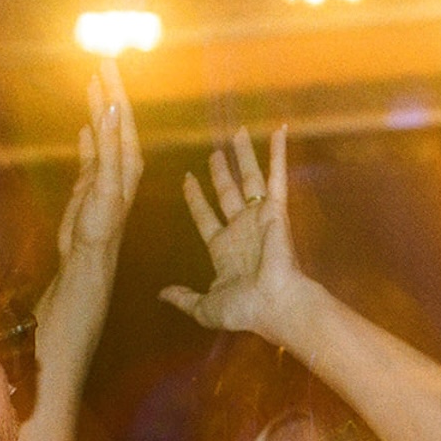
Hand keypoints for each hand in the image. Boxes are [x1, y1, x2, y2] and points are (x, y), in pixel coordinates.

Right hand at [57, 59, 141, 262]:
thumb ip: (109, 147)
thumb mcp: (107, 184)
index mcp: (129, 159)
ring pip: (102, 130)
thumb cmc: (101, 225)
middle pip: (115, 117)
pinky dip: (89, 135)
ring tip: (93, 83)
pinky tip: (86, 124)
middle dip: (109, 89)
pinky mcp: (91, 182)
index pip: (123, 114)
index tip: (107, 61)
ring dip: (98, 107)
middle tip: (102, 61)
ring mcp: (106, 171)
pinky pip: (91, 151)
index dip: (115, 87)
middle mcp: (121, 161)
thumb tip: (113, 110)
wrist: (88, 256)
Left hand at [159, 126, 306, 334]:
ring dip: (244, 155)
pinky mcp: (276, 211)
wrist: (274, 305)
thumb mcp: (205, 306)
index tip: (187, 178)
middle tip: (214, 152)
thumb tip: (161, 294)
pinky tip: (278, 131)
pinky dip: (279, 153)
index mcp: (223, 249)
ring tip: (238, 132)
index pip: (205, 216)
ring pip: (249, 178)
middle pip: (227, 192)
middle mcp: (242, 230)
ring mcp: (260, 218)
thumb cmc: (244, 309)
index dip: (195, 198)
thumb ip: (184, 297)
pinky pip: (277, 176)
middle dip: (220, 172)